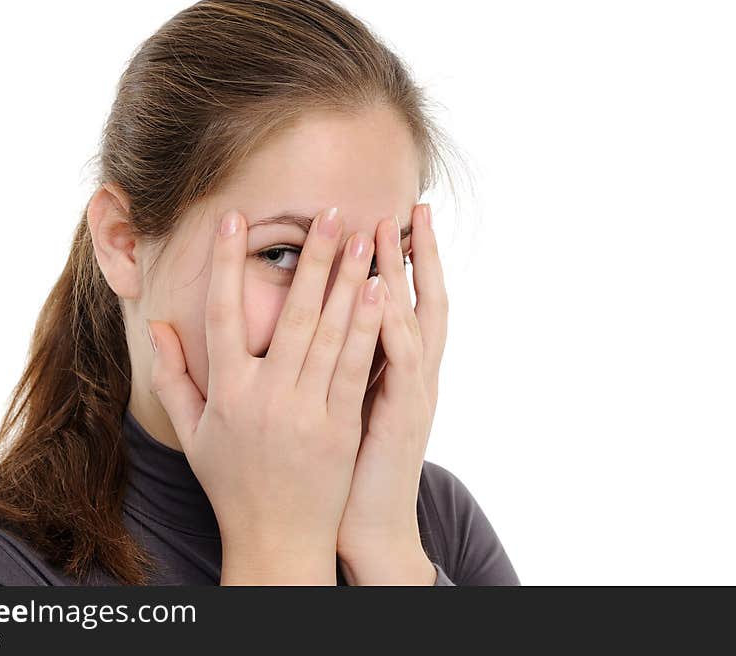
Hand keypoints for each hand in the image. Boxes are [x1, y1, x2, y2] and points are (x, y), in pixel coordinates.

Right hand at [147, 206, 387, 583]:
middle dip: (313, 259)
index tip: (234, 220)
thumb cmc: (232, 481)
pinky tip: (380, 292)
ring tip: (364, 237)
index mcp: (225, 393)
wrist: (277, 540)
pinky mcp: (342, 428)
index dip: (226, 265)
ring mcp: (306, 413)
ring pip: (329, 335)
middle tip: (330, 212)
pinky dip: (368, 327)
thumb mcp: (192, 433)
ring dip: (348, 281)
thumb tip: (158, 325)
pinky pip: (356, 368)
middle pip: (290, 315)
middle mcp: (265, 397)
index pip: (222, 315)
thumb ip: (171, 377)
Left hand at [337, 203, 448, 584]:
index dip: (402, 263)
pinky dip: (393, 325)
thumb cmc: (344, 465)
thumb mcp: (344, 406)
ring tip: (388, 230)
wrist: (366, 523)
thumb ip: (338, 364)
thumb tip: (312, 328)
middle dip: (416, 254)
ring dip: (402, 275)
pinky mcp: (403, 415)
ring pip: (415, 321)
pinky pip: (401, 362)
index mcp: (396, 370)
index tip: (389, 219)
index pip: (404, 304)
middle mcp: (413, 374)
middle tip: (411, 207)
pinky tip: (379, 292)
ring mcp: (414, 393)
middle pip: (423, 301)